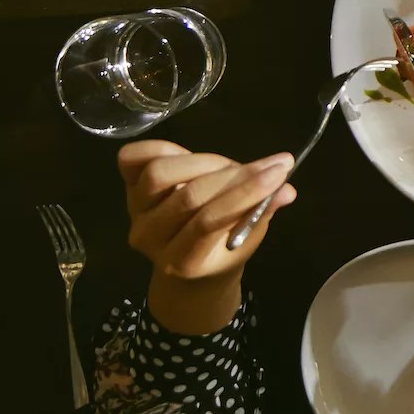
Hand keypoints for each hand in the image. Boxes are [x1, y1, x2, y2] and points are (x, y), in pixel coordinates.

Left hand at [118, 140, 294, 333]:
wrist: (186, 266)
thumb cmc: (221, 252)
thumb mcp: (247, 241)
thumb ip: (262, 213)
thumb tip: (286, 188)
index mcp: (180, 261)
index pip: (209, 221)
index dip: (245, 192)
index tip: (280, 171)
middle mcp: (149, 237)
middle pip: (188, 196)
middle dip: (235, 175)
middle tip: (269, 164)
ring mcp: (135, 212)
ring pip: (160, 173)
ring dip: (204, 162)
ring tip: (229, 164)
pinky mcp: (128, 188)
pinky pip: (133, 159)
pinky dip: (161, 147)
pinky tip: (188, 153)